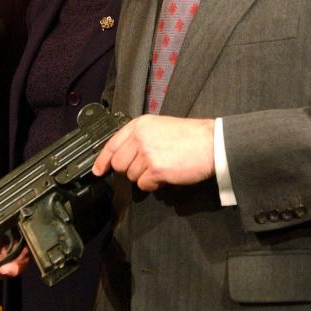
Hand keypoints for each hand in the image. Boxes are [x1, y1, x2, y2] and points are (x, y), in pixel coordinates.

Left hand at [92, 115, 215, 190]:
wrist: (212, 143)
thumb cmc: (190, 136)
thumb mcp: (159, 126)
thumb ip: (140, 137)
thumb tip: (124, 155)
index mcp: (139, 125)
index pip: (112, 144)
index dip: (103, 160)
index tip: (98, 170)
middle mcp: (139, 137)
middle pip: (119, 164)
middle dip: (130, 170)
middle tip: (147, 167)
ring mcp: (147, 153)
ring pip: (131, 176)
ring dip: (145, 176)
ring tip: (162, 167)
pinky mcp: (156, 169)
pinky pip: (144, 185)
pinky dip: (154, 184)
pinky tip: (166, 175)